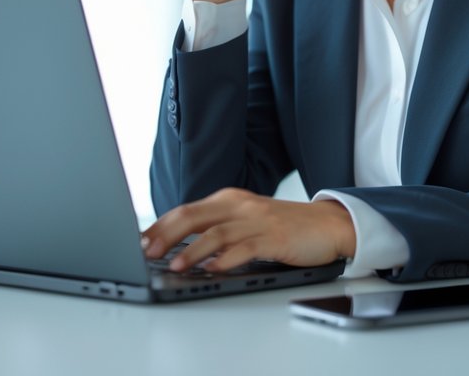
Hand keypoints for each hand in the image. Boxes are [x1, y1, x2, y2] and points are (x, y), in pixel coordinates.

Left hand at [141, 188, 354, 272]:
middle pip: (193, 216)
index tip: (140, 241)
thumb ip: (217, 228)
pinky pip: (245, 248)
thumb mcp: (246, 220)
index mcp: (228, 200)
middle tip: (145, 250)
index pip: (186, 210)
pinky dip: (226, 259)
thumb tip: (178, 247)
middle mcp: (239, 206)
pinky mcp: (274, 237)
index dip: (160, 225)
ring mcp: (257, 220)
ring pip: (215, 233)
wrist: (328, 224)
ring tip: (173, 265)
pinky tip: (213, 269)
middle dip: (166, 234)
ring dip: (191, 251)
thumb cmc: (284, 227)